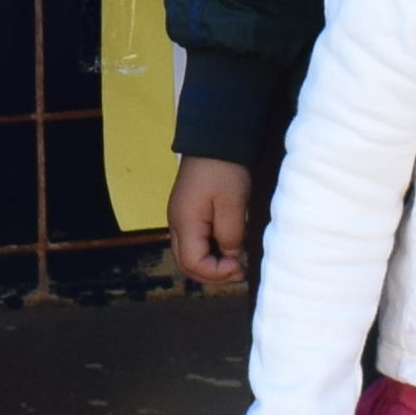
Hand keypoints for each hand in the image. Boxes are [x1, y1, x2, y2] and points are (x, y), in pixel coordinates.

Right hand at [162, 157, 256, 293]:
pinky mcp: (186, 213)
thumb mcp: (233, 204)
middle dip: (212, 275)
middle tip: (238, 272)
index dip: (217, 273)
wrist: (214, 139)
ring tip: (234, 263)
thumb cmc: (224, 169)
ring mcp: (179, 218)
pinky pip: (193, 242)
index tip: (239, 266)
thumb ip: (230, 235)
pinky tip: (226, 248)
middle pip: (186, 264)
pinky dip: (208, 252)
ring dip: (210, 265)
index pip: (193, 264)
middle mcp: (176, 224)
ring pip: (188, 255)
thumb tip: (230, 256)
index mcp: (185, 223)